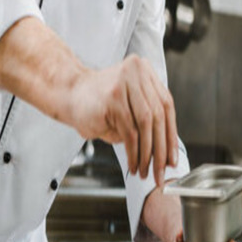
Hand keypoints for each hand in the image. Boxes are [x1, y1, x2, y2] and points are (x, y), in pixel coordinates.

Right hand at [67, 54, 177, 183]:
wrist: (69, 94)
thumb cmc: (101, 102)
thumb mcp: (130, 103)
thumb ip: (149, 116)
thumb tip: (167, 150)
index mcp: (145, 71)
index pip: (166, 105)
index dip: (171, 133)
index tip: (172, 157)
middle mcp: (137, 73)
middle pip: (158, 115)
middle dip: (162, 148)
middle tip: (161, 171)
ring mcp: (124, 84)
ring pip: (145, 124)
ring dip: (147, 153)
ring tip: (145, 171)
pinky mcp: (112, 99)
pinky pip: (130, 132)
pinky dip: (134, 152)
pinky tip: (134, 164)